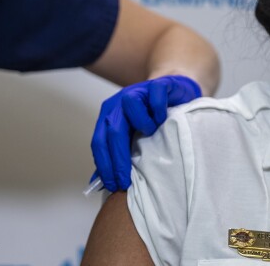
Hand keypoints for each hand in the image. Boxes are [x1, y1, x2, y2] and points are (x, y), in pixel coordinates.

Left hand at [91, 75, 200, 190]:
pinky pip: (155, 94)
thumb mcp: (132, 136)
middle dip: (118, 158)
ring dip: (141, 123)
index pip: (99, 142)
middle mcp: (119, 103)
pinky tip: (163, 119)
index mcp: (109, 116)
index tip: (112, 185)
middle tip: (126, 180)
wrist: (172, 91)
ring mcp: (138, 91)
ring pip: (130, 104)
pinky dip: (158, 108)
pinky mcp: (158, 84)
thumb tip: (98, 183)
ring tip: (151, 133)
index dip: (104, 164)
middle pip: (112, 129)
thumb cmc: (151, 117)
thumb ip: (116, 155)